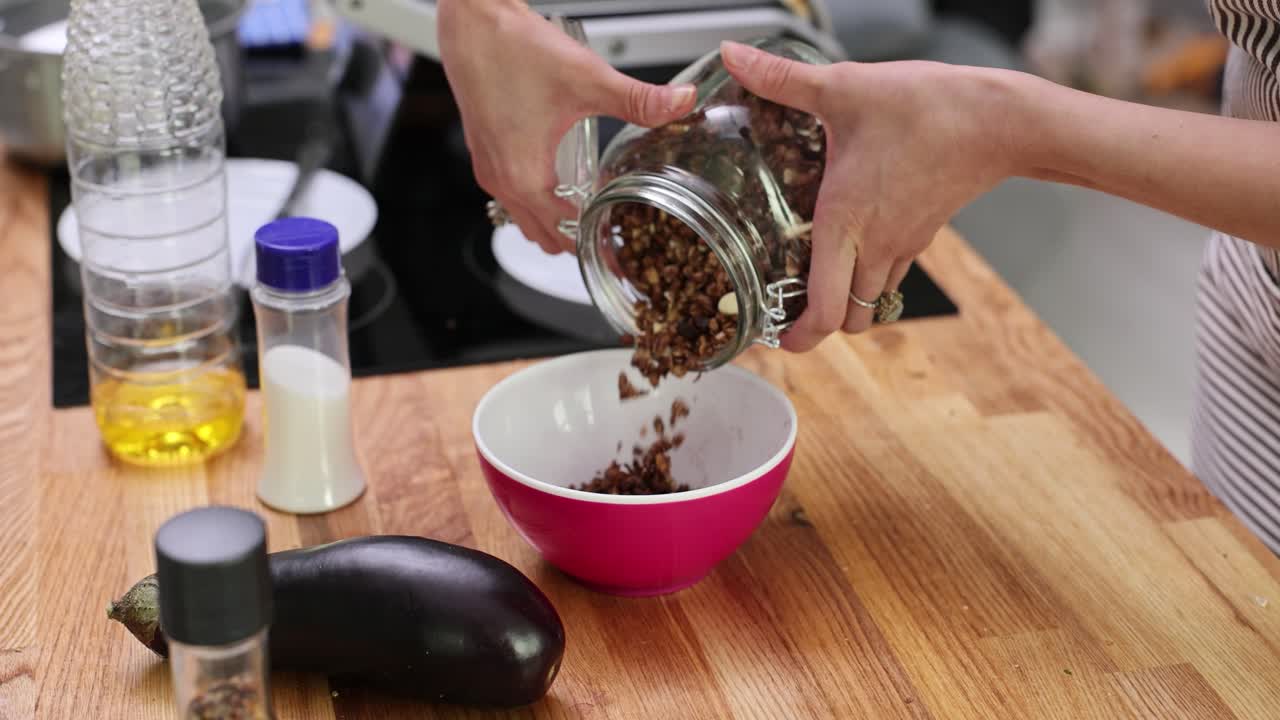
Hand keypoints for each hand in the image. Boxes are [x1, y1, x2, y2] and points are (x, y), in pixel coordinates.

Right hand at [438, 1, 697, 253]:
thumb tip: (680, 104)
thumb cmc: (514, 50)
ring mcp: (489, 168)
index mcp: (524, 177)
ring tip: (590, 209)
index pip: (564, 235)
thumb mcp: (588, 80)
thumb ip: (638, 99)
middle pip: (543, 236)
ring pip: (524, 218)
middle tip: (612, 230)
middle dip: (577, 240)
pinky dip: (536, 201)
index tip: (619, 246)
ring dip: (554, 222)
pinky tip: (562, 181)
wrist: (474, 22)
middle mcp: (501, 181)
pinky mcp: (484, 152)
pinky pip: (512, 196)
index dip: (595, 243)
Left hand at [721, 41, 1016, 348]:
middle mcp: (874, 245)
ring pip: (868, 301)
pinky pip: (889, 274)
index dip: (797, 335)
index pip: (823, 310)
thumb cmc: (927, 107)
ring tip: (809, 281)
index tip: (771, 335)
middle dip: (815, 326)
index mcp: (846, 222)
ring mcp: (902, 244)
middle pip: (846, 320)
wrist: (1000, 119)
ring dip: (841, 302)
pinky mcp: (922, 234)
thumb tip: (733, 54)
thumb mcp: (845, 88)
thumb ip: (782, 78)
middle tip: (783, 310)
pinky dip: (866, 277)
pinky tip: (849, 245)